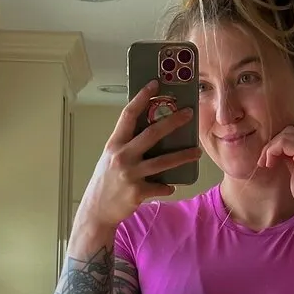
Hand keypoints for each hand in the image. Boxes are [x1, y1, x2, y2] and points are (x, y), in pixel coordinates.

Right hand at [79, 80, 200, 228]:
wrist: (97, 210)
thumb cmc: (106, 181)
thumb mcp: (111, 158)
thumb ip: (127, 145)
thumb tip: (151, 133)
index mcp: (115, 144)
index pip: (128, 115)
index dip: (142, 98)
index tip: (155, 84)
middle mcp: (122, 156)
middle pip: (152, 134)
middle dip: (173, 122)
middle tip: (189, 113)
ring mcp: (130, 174)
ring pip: (163, 162)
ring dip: (183, 156)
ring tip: (197, 152)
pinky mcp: (137, 192)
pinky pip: (160, 187)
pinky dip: (168, 186)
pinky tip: (172, 185)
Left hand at [256, 123, 293, 216]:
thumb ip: (291, 160)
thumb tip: (279, 153)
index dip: (283, 141)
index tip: (273, 156)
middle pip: (290, 130)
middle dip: (274, 143)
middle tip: (265, 161)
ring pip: (285, 134)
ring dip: (271, 148)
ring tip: (266, 163)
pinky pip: (283, 142)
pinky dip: (272, 151)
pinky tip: (269, 164)